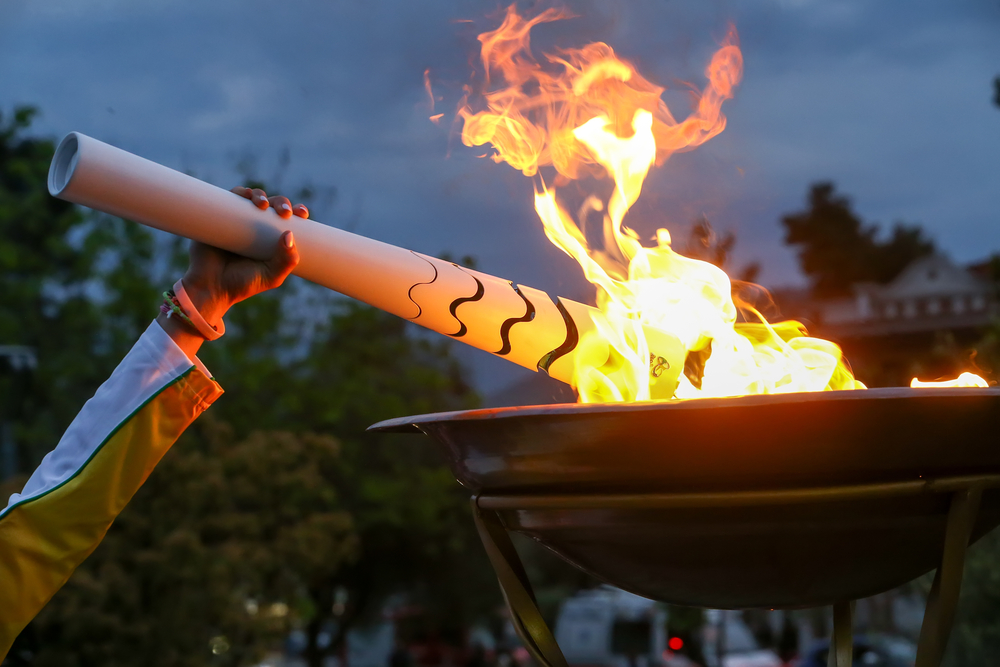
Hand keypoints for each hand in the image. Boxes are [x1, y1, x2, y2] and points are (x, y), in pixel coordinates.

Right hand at [157, 187, 306, 358]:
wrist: (211, 287)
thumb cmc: (243, 284)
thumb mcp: (271, 276)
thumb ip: (285, 261)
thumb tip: (289, 234)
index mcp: (273, 239)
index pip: (289, 220)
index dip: (297, 211)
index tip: (302, 214)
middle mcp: (257, 227)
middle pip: (273, 205)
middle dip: (282, 203)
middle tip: (284, 212)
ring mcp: (238, 220)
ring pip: (253, 199)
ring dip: (261, 195)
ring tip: (262, 205)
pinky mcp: (219, 217)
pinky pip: (230, 198)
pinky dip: (239, 192)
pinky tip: (245, 194)